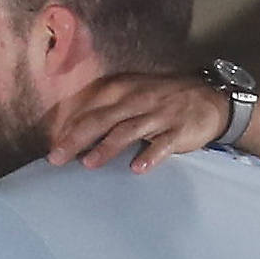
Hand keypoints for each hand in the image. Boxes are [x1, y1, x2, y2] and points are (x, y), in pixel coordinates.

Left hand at [46, 72, 229, 171]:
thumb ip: (105, 109)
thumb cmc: (162, 100)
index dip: (68, 124)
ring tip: (88, 164)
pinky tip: (137, 169)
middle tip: (56, 157)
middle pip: (102, 119)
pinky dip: (150, 156)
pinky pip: (163, 144)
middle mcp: (138, 99)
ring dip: (107, 147)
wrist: (210, 98)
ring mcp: (159, 114)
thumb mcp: (133, 94)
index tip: (49, 143)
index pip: (90, 106)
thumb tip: (69, 129)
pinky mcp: (179, 130)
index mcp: (123, 89)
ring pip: (128, 130)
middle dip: (76, 138)